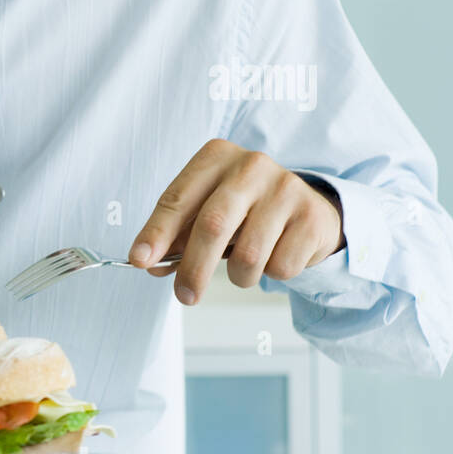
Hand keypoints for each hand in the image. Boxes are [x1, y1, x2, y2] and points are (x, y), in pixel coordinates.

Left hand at [129, 139, 344, 304]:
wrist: (307, 209)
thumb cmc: (245, 211)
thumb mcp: (207, 212)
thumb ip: (177, 236)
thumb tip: (150, 262)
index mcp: (216, 157)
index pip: (177, 199)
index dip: (156, 233)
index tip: (140, 259)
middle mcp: (251, 165)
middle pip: (213, 225)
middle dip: (193, 268)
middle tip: (185, 296)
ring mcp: (286, 188)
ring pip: (249, 255)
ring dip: (238, 276)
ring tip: (242, 267)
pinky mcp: (312, 216)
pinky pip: (280, 266)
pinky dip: (271, 273)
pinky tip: (275, 254)